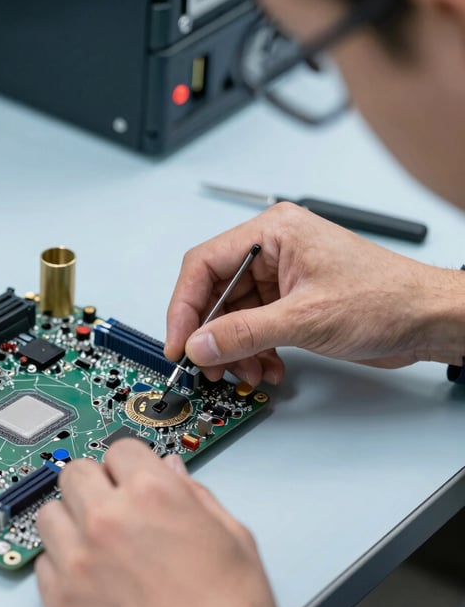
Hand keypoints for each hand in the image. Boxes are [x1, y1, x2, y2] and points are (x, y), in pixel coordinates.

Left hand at [35, 440, 292, 606]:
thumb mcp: (232, 535)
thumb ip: (193, 493)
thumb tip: (169, 470)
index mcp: (154, 494)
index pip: (120, 449)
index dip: (130, 465)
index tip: (129, 479)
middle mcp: (108, 520)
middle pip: (76, 473)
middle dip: (95, 486)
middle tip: (112, 508)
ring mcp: (78, 561)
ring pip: (50, 514)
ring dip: (71, 521)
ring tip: (97, 545)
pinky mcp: (59, 601)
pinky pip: (42, 563)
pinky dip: (61, 566)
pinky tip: (90, 579)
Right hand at [165, 203, 464, 385]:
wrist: (428, 320)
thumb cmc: (387, 299)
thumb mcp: (306, 318)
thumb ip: (245, 333)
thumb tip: (200, 343)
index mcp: (273, 233)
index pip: (204, 264)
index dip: (184, 307)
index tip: (179, 342)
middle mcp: (272, 251)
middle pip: (214, 293)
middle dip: (211, 335)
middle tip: (207, 365)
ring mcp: (281, 278)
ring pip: (232, 316)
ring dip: (234, 350)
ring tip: (246, 373)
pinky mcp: (290, 302)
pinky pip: (253, 329)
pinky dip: (254, 353)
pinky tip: (267, 369)